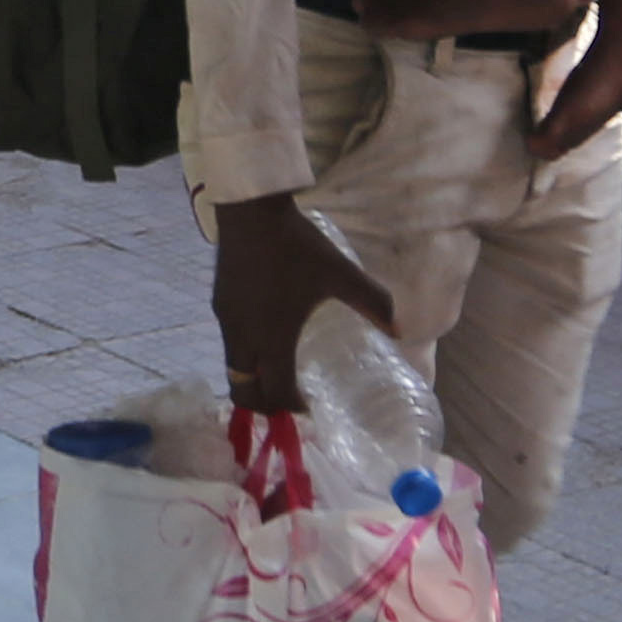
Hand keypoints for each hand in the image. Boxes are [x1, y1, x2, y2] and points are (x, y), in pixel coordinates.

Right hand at [209, 193, 396, 416]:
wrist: (250, 212)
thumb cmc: (295, 246)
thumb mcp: (339, 273)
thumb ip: (371, 301)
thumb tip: (401, 329)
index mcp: (273, 337)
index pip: (276, 392)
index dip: (292, 408)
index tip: (309, 409)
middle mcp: (244, 338)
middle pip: (244, 392)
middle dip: (265, 405)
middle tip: (289, 403)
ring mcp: (227, 322)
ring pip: (234, 369)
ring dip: (254, 382)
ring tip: (278, 376)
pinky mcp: (220, 306)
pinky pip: (230, 346)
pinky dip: (247, 358)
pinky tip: (267, 340)